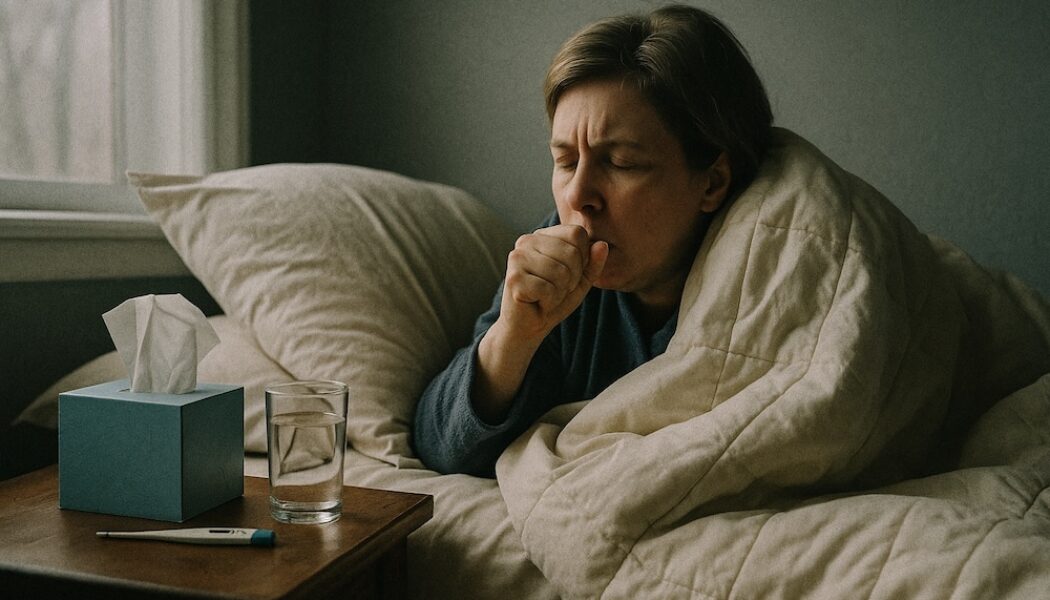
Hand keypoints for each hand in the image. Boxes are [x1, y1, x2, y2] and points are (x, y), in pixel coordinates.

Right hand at [499, 224, 608, 342]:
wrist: (528, 327)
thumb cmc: (553, 300)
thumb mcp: (580, 281)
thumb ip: (593, 263)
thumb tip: (602, 245)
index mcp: (542, 236)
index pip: (577, 233)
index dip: (582, 259)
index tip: (568, 275)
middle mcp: (526, 241)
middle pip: (572, 253)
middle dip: (572, 279)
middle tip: (555, 289)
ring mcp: (517, 258)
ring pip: (561, 272)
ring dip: (560, 292)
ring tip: (546, 296)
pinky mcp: (513, 279)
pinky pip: (548, 289)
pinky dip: (549, 302)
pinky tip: (537, 303)